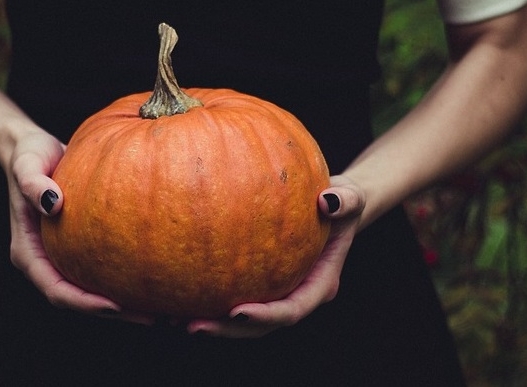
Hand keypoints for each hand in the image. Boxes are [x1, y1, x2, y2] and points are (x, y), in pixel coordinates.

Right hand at [5, 129, 154, 324]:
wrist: (34, 148)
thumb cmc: (28, 155)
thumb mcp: (27, 164)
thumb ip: (33, 183)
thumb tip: (53, 203)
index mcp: (28, 254)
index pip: (56, 290)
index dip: (84, 303)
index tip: (115, 305)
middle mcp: (46, 262)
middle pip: (79, 300)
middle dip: (114, 313)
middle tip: (153, 317)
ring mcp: (64, 256)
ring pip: (94, 290)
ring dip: (126, 303)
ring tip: (164, 307)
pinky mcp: (81, 247)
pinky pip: (104, 269)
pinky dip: (127, 277)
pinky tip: (158, 276)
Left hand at [185, 175, 364, 337]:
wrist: (333, 205)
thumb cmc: (341, 200)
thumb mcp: (351, 196)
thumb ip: (345, 200)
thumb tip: (328, 201)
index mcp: (319, 284)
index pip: (292, 310)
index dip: (266, 317)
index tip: (237, 312)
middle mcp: (296, 294)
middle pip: (261, 326)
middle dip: (228, 330)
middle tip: (193, 326)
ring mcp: (277, 291)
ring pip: (243, 319)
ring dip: (212, 323)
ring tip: (175, 319)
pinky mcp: (259, 282)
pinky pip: (232, 294)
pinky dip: (207, 298)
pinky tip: (177, 293)